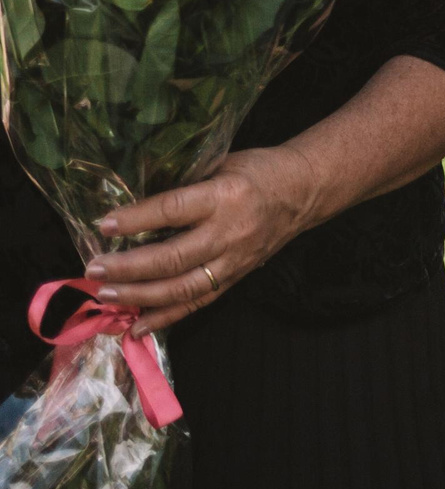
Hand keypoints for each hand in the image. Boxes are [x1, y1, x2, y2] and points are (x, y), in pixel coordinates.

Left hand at [87, 147, 322, 333]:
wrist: (306, 190)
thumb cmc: (260, 170)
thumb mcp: (222, 163)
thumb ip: (185, 184)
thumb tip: (135, 202)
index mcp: (226, 195)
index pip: (172, 211)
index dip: (136, 220)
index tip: (104, 225)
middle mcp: (230, 232)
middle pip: (172, 257)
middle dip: (129, 267)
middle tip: (95, 269)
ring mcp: (234, 260)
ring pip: (182, 287)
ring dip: (140, 295)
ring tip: (106, 295)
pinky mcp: (236, 277)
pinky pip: (198, 302)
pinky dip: (166, 317)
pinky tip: (137, 325)